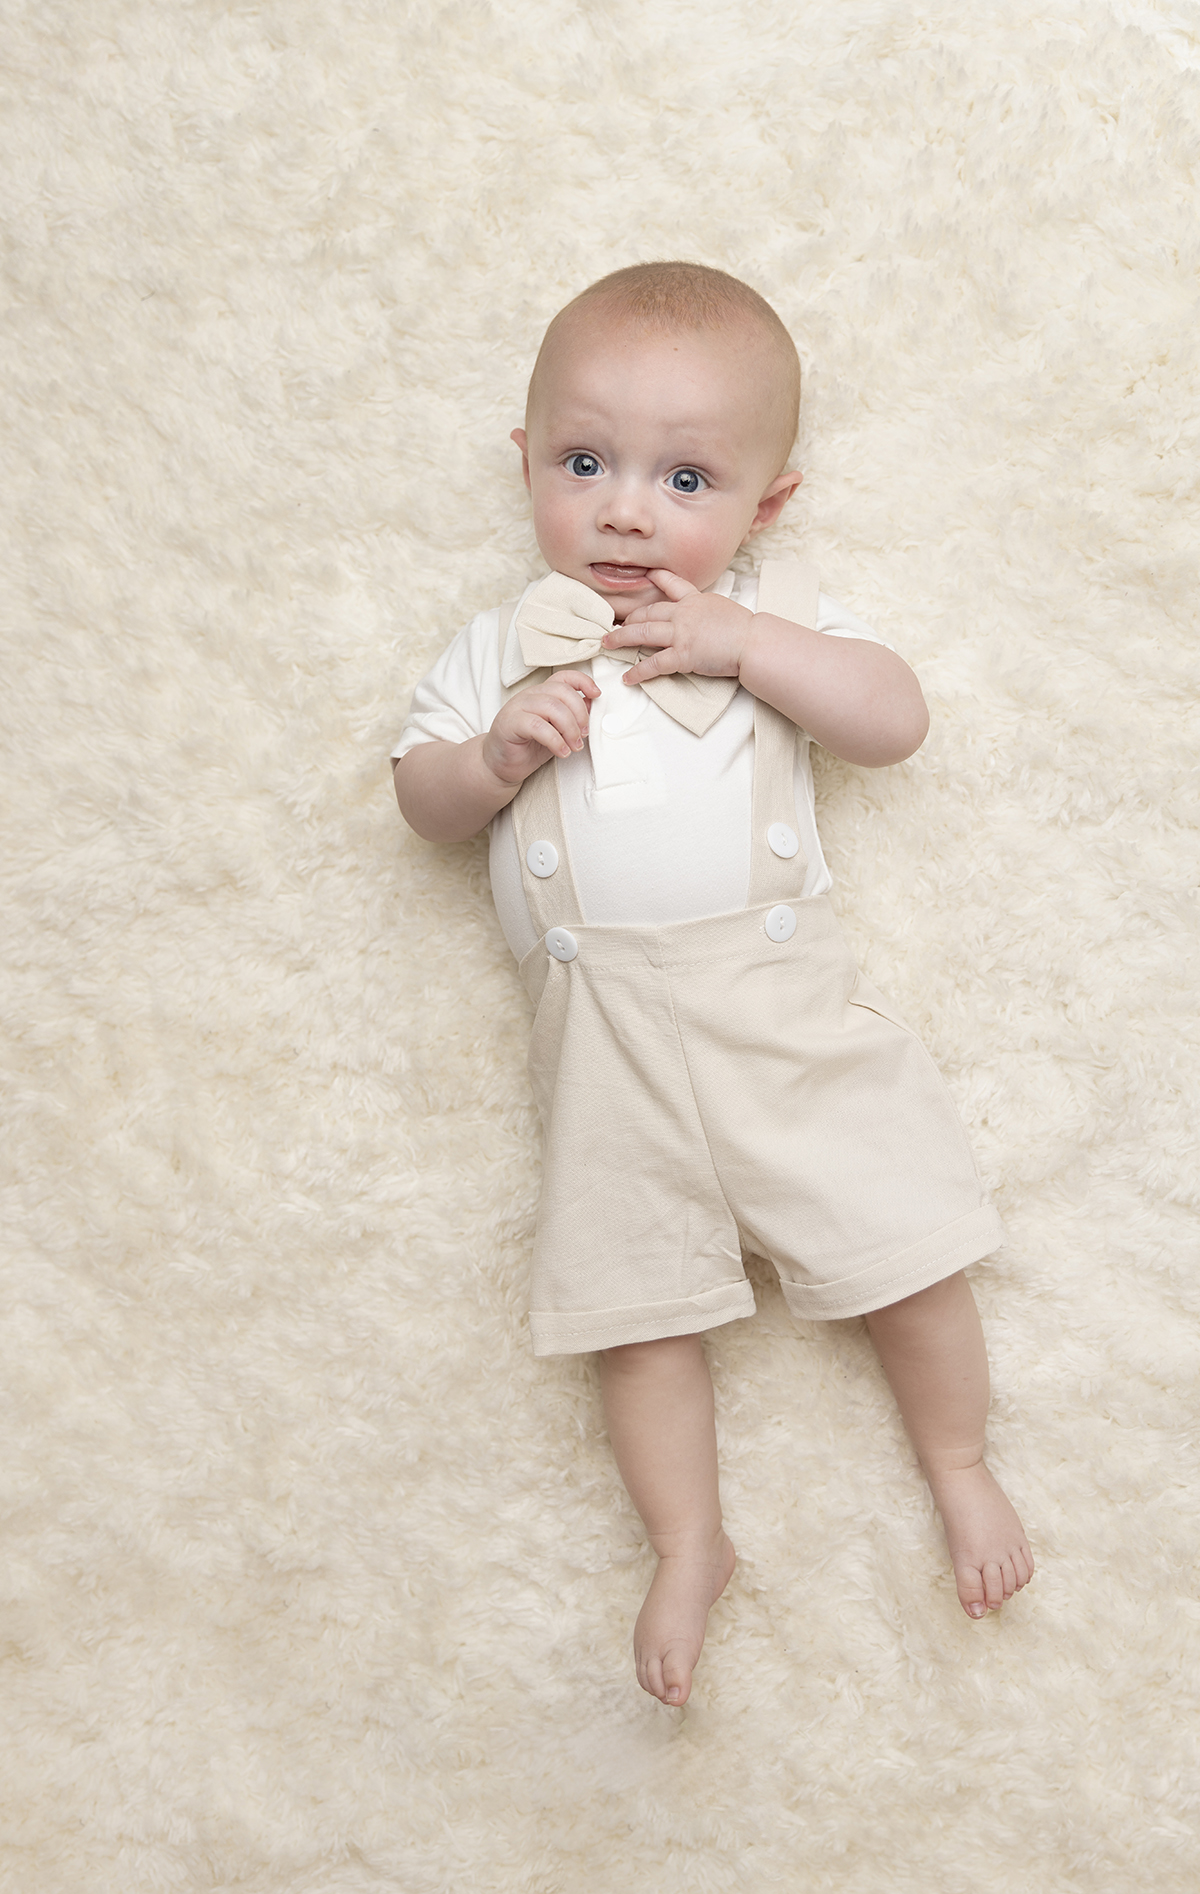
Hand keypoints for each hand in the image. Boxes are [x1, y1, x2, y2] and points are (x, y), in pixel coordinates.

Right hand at [481, 670, 598, 786]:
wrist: (500, 764)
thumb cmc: (528, 746)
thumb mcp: (557, 730)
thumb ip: (571, 716)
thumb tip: (591, 704)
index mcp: (542, 694)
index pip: (564, 677)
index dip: (583, 681)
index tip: (597, 694)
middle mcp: (530, 696)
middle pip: (562, 692)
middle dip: (579, 714)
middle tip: (583, 735)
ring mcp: (518, 707)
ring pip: (552, 707)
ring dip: (570, 729)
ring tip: (574, 746)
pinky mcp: (510, 723)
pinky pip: (538, 726)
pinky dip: (555, 740)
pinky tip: (561, 752)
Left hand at [601, 569, 753, 685]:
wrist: (753, 641)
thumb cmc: (746, 629)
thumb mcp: (724, 609)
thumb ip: (709, 611)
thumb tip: (706, 618)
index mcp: (695, 599)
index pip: (672, 584)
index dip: (657, 578)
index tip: (647, 575)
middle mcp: (683, 613)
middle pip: (648, 612)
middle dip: (629, 619)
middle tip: (616, 626)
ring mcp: (681, 633)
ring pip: (643, 633)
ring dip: (622, 639)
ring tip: (607, 644)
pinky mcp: (682, 655)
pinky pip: (654, 663)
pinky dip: (638, 672)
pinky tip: (628, 677)